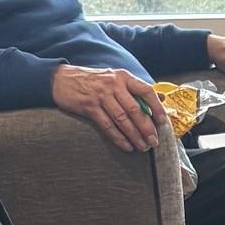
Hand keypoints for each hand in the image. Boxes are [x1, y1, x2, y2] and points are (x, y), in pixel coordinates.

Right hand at [51, 63, 165, 152]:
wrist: (61, 80)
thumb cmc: (93, 81)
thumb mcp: (116, 79)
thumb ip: (137, 89)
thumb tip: (162, 98)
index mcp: (123, 77)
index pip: (146, 90)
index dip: (156, 106)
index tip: (162, 121)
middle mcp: (114, 85)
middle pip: (134, 109)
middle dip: (146, 127)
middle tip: (154, 141)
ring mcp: (101, 96)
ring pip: (122, 119)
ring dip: (134, 135)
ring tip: (143, 147)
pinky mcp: (89, 107)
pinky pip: (107, 125)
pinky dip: (118, 137)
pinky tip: (127, 146)